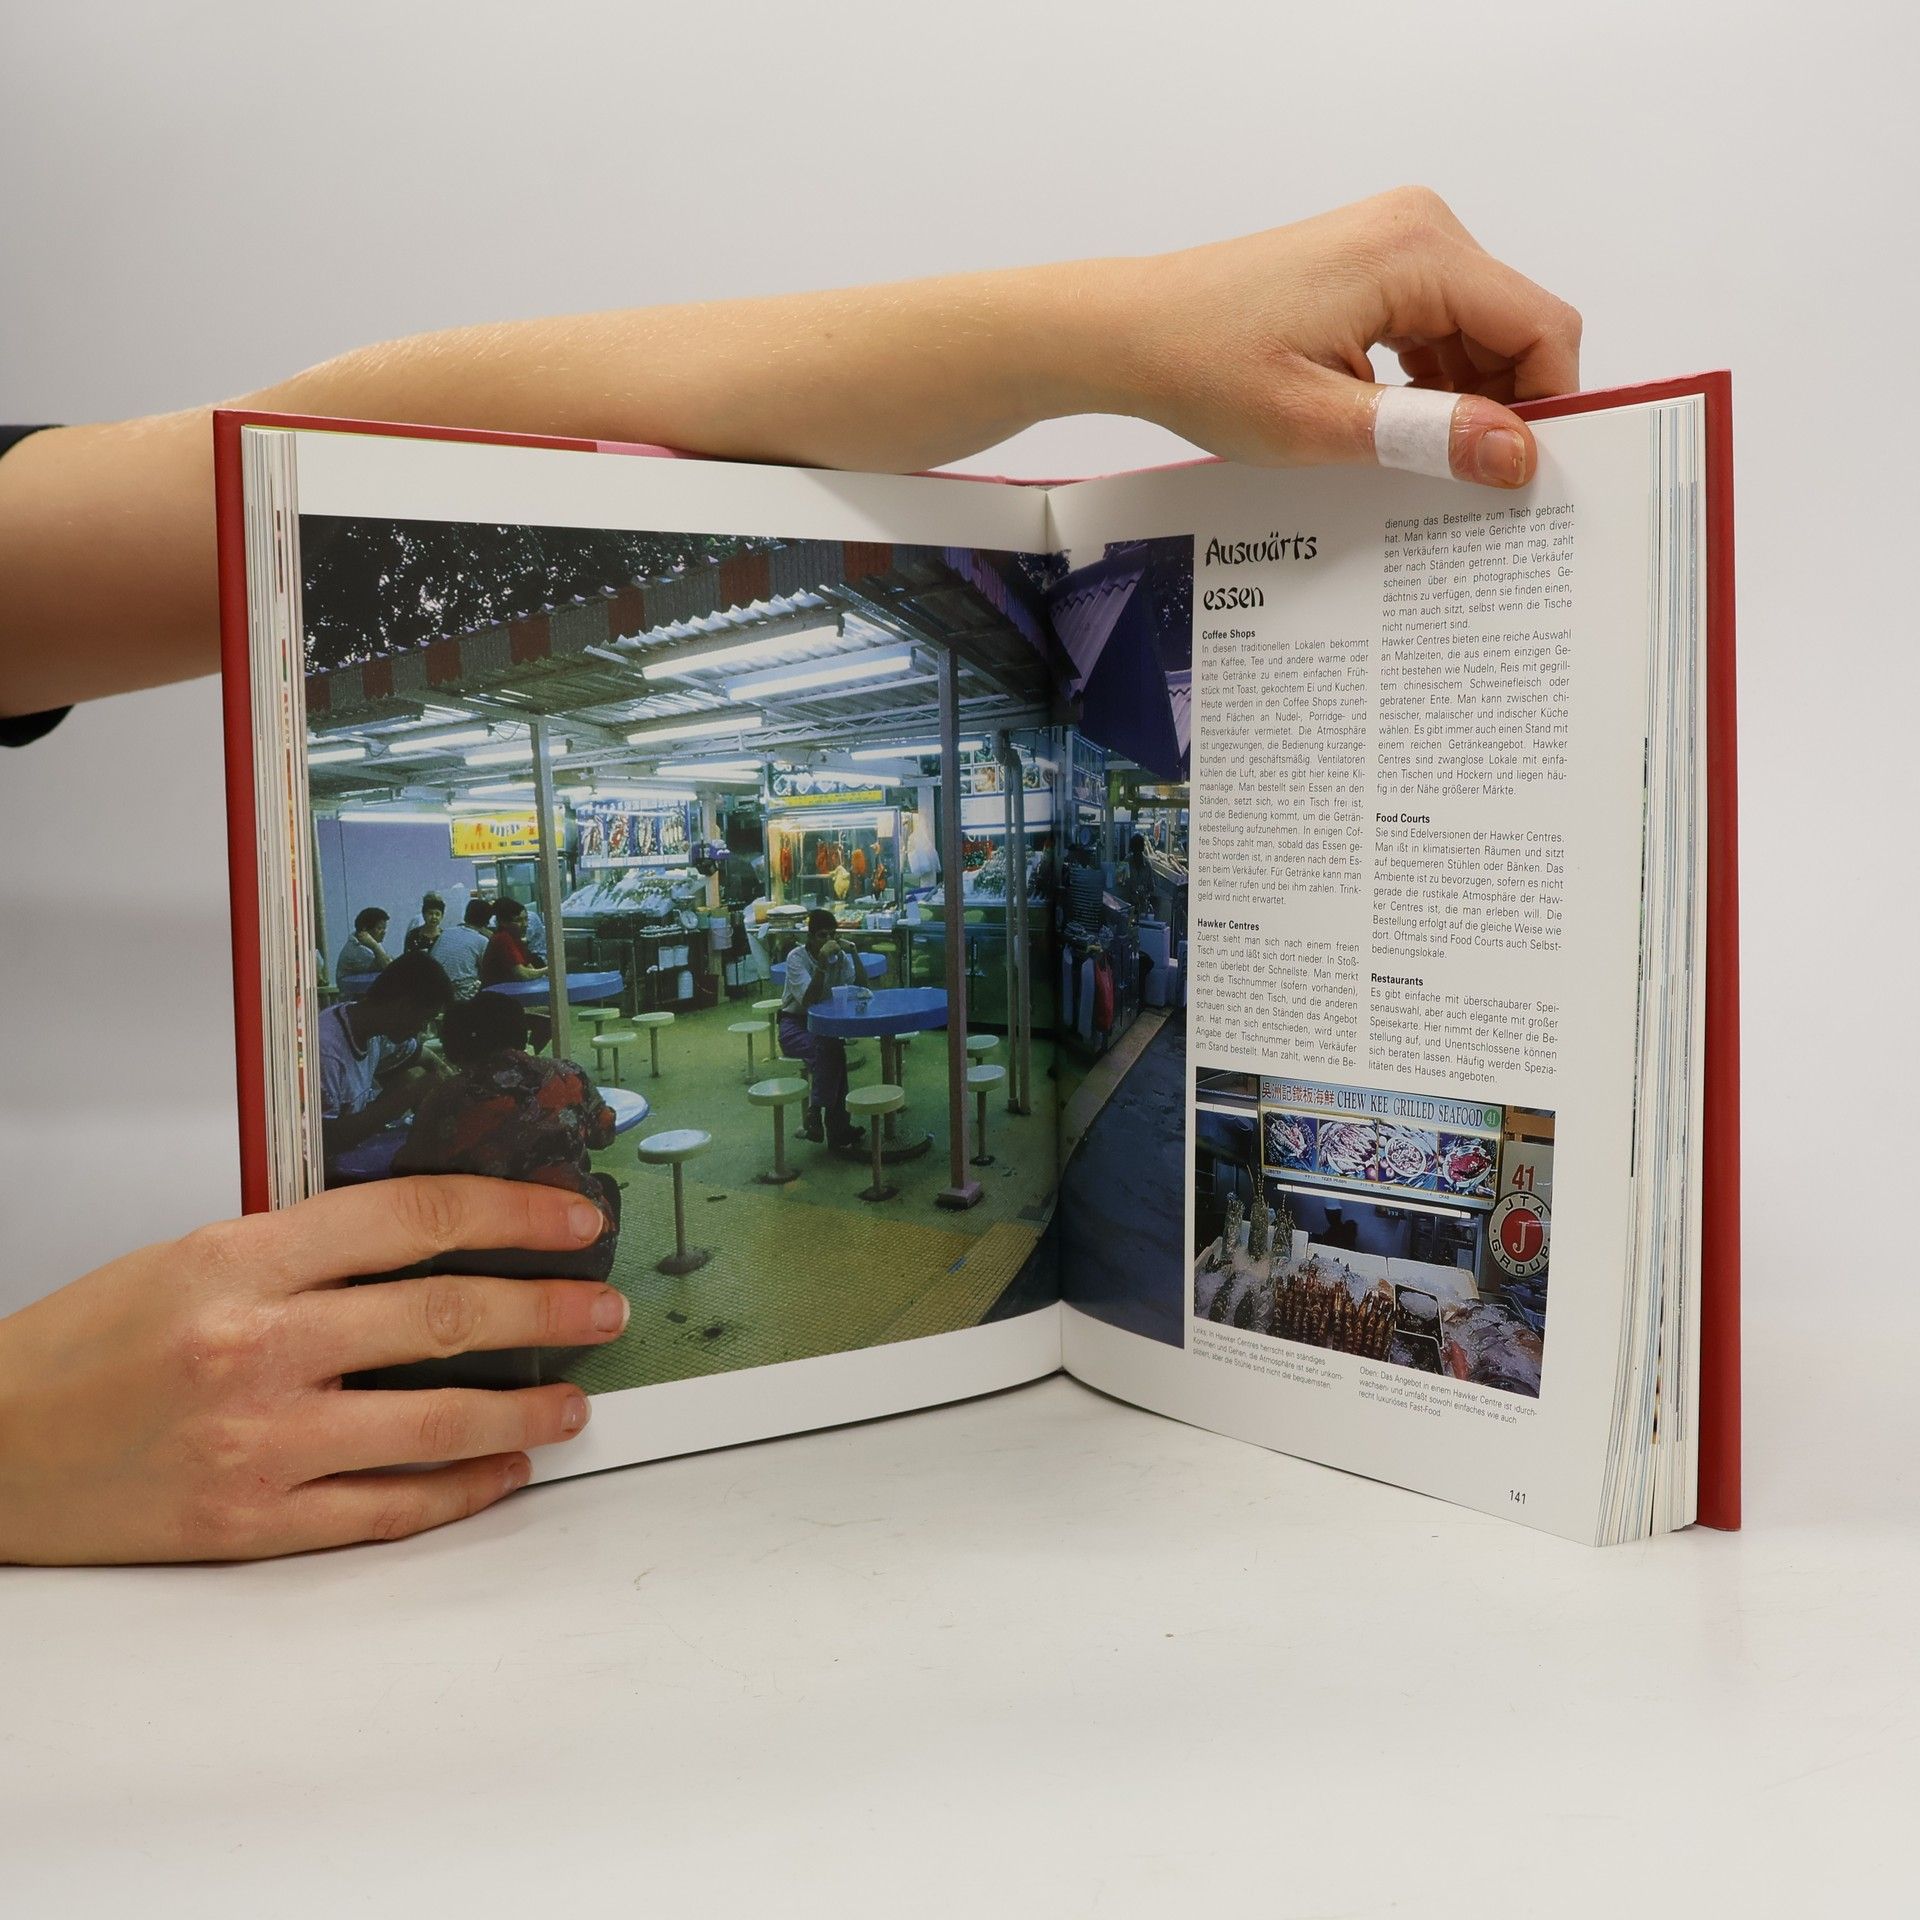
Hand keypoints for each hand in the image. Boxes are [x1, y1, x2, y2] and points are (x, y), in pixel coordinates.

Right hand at [0, 1177, 627, 1563]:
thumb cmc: (82, 1347)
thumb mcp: (192, 1255)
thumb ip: (308, 1250)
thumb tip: (436, 1246)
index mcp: (241, 1260)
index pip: (414, 1217)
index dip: (513, 1214)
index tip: (572, 1220)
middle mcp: (256, 1348)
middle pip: (446, 1317)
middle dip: (547, 1310)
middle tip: (603, 1307)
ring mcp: (259, 1444)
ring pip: (436, 1423)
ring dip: (526, 1410)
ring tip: (575, 1399)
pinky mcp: (251, 1525)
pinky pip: (388, 1510)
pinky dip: (462, 1489)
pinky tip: (503, 1470)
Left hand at [1114, 187, 1581, 487]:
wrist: (1132, 332)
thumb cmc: (1205, 365)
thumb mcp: (1319, 422)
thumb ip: (1426, 437)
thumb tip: (1516, 455)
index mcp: (1418, 251)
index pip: (1540, 327)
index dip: (1548, 405)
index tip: (1524, 474)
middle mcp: (1420, 229)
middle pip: (1516, 327)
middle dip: (1503, 405)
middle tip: (1466, 482)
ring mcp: (1399, 242)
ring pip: (1479, 332)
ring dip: (1463, 399)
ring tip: (1412, 457)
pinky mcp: (1376, 264)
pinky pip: (1439, 326)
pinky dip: (1431, 382)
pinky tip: (1392, 427)